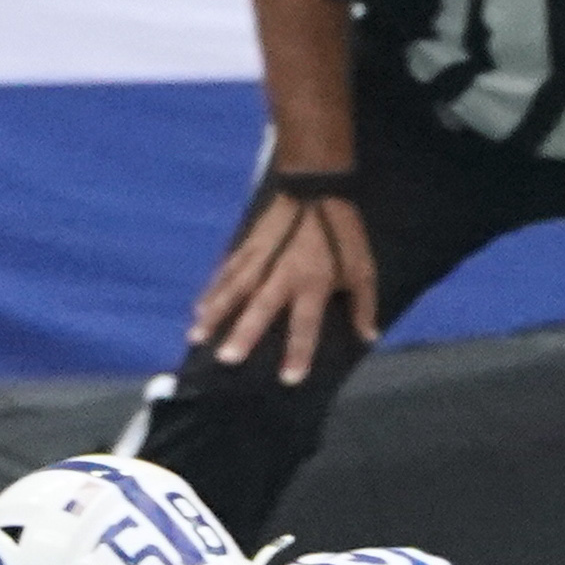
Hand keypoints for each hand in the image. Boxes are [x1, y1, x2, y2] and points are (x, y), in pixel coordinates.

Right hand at [188, 193, 378, 385]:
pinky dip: (213, 289)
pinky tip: (198, 307)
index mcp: (313, 282)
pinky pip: (227, 271)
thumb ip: (363, 304)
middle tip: (226, 358)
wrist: (316, 186)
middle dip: (244, 333)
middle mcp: (283, 274)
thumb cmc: (342, 232)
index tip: (288, 378)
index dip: (299, 351)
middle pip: (261, 307)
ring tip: (196, 335)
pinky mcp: (248, 246)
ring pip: (234, 289)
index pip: (305, 323)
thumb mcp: (362, 267)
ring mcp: (261, 259)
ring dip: (215, 313)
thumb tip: (368, 337)